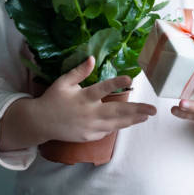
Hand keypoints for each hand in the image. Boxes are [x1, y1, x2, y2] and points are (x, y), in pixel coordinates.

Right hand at [38, 56, 156, 142]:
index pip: (102, 89)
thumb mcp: (63, 82)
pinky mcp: (89, 137)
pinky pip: (107, 131)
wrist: (40, 123)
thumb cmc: (53, 99)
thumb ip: (79, 71)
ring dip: (132, 120)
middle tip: (153, 110)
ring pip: (115, 124)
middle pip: (116, 112)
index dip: (116, 84)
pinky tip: (129, 122)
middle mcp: (89, 113)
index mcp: (83, 97)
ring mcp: (90, 127)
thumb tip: (93, 58)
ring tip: (146, 116)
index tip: (130, 79)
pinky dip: (118, 126)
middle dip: (136, 110)